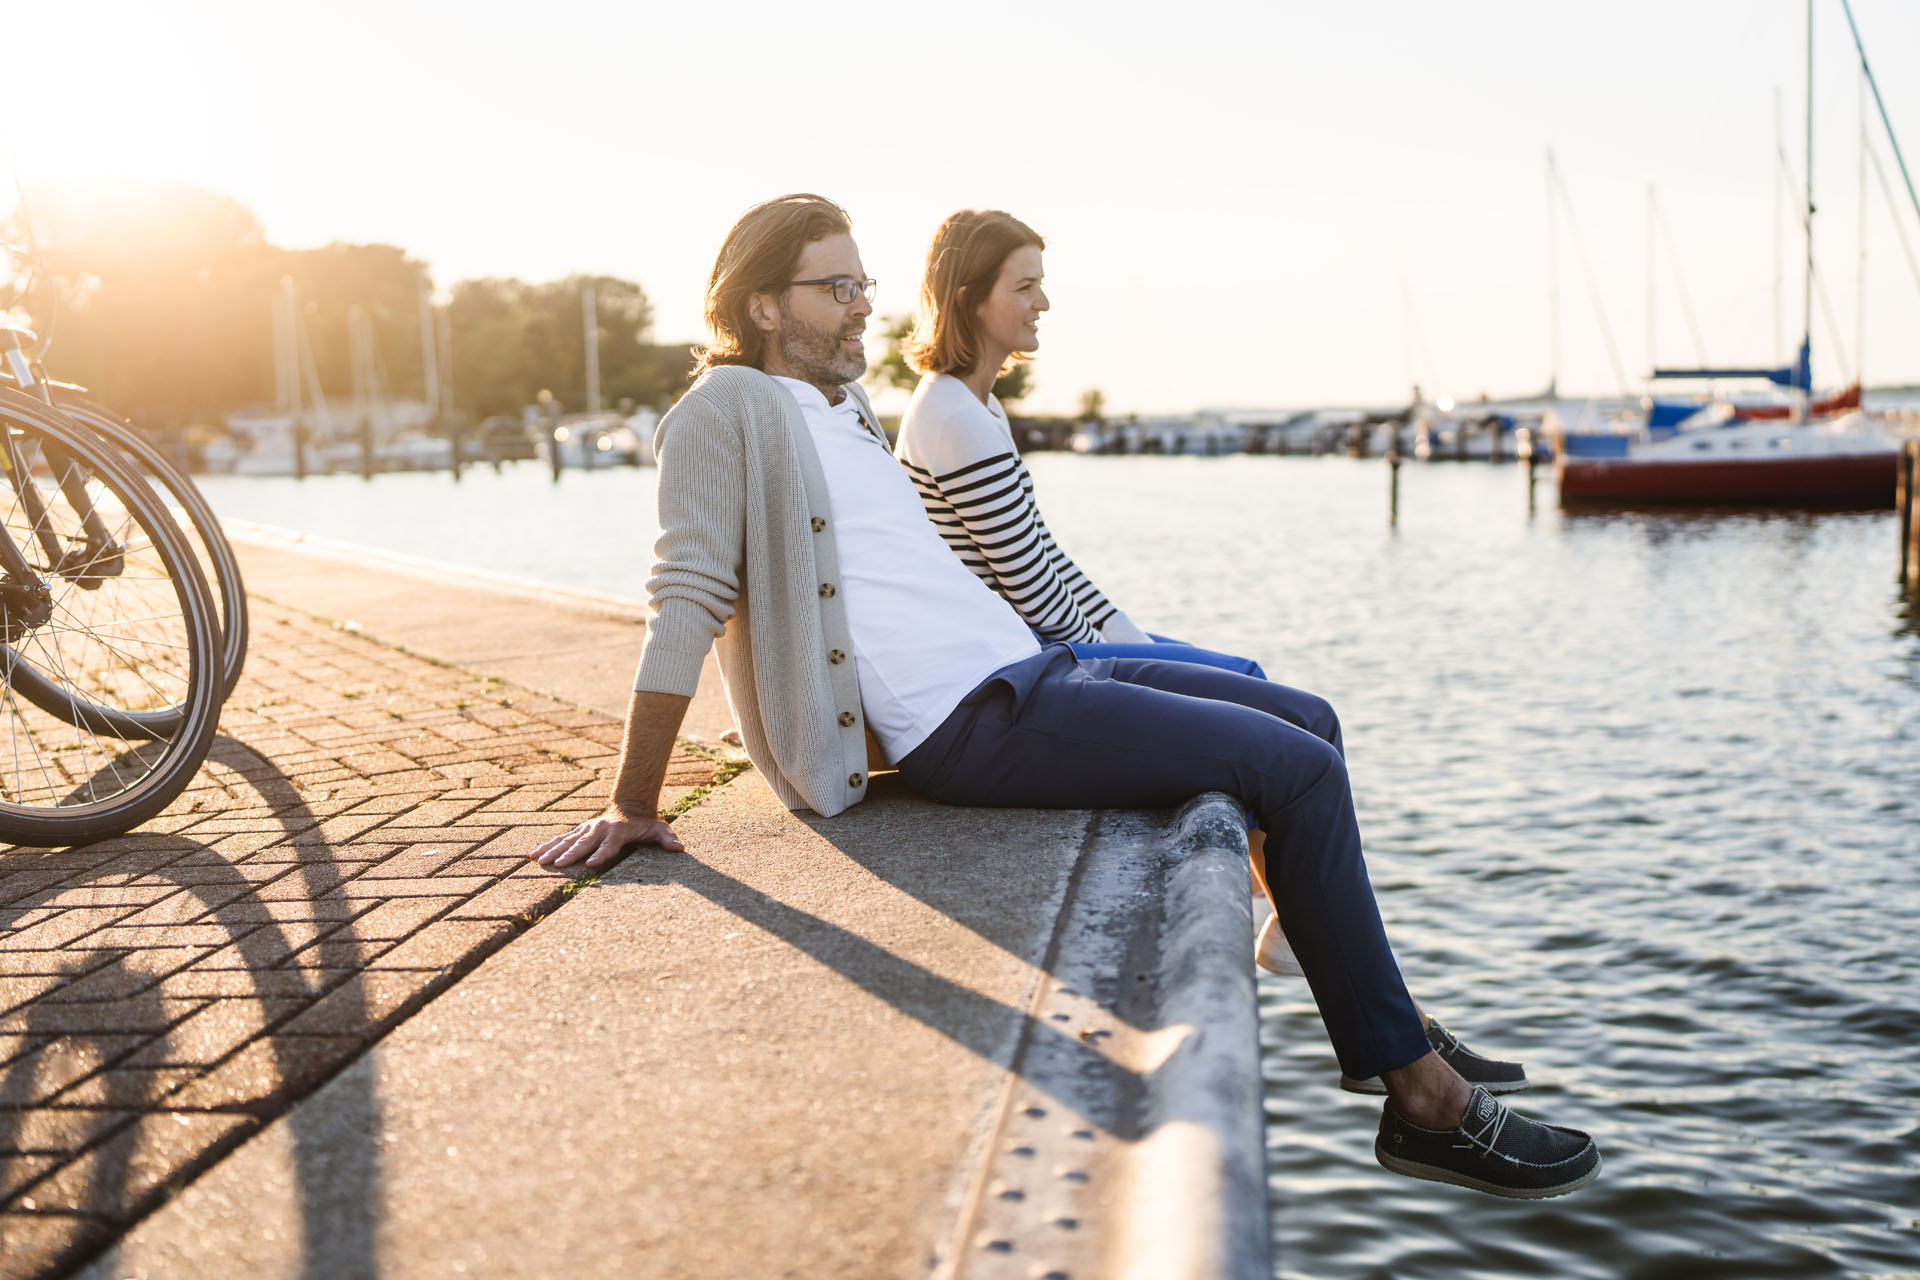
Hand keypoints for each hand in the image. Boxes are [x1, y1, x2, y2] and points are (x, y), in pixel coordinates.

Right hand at [529, 810, 683, 868]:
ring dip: (552, 850)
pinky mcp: (579, 831)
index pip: (609, 844)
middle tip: (557, 864)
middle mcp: (599, 829)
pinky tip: (532, 855)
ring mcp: (587, 829)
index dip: (601, 854)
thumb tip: (679, 847)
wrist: (630, 805)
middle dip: (570, 854)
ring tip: (539, 861)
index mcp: (618, 831)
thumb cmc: (645, 822)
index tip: (591, 864)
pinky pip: (560, 838)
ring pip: (567, 839)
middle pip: (583, 843)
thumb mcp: (659, 828)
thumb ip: (667, 838)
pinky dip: (546, 845)